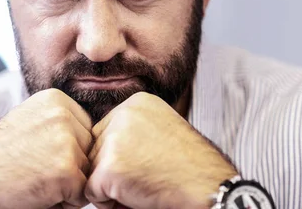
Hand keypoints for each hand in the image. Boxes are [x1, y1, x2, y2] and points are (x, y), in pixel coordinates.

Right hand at [0, 88, 92, 208]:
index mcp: (57, 99)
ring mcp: (66, 141)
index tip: (38, 153)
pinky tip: (37, 191)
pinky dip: (63, 202)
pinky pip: (81, 194)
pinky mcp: (67, 170)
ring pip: (87, 173)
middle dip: (71, 167)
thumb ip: (61, 120)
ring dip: (68, 185)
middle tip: (35, 168)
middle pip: (90, 151)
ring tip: (35, 179)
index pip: (86, 131)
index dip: (68, 151)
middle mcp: (64, 114)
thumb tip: (97, 132)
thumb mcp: (31, 121)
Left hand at [85, 92, 237, 208]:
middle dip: (112, 169)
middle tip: (145, 177)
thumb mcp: (163, 130)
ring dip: (111, 185)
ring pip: (92, 169)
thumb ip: (133, 129)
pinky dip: (109, 203)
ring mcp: (114, 140)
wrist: (209, 187)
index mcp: (137, 102)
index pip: (106, 131)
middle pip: (95, 148)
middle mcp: (123, 114)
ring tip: (144, 185)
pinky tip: (136, 197)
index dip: (121, 155)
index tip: (148, 163)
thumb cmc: (192, 167)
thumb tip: (101, 141)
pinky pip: (92, 192)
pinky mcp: (109, 167)